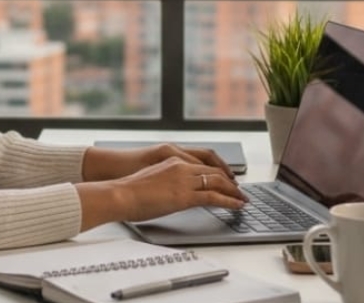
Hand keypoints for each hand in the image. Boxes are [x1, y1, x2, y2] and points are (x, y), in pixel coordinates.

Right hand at [76, 156, 246, 230]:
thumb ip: (168, 179)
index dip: (219, 170)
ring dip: (234, 192)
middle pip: (214, 170)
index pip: (204, 161)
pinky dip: (229, 201)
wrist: (120, 193)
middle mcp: (181, 165)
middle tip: (240, 191)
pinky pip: (214, 197)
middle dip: (230, 181)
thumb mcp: (153, 177)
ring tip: (243, 200)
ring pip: (218, 182)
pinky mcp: (185, 196)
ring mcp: (184, 180)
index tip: (227, 178)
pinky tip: (237, 206)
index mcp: (172, 158)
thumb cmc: (129, 188)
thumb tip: (175, 190)